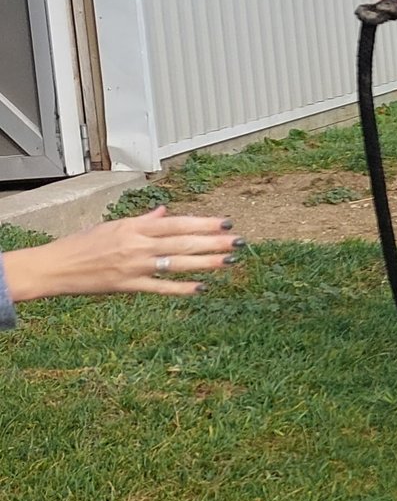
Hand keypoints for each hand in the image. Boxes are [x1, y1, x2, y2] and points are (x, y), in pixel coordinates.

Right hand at [3, 207, 242, 303]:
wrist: (54, 267)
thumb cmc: (81, 244)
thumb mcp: (112, 226)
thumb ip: (142, 221)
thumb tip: (164, 212)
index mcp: (134, 227)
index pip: (177, 223)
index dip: (204, 223)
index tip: (226, 223)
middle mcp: (138, 244)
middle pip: (183, 242)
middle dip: (213, 242)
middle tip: (239, 242)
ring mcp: (134, 266)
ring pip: (178, 263)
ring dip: (206, 262)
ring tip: (228, 261)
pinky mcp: (127, 286)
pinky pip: (160, 287)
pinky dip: (181, 288)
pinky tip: (201, 288)